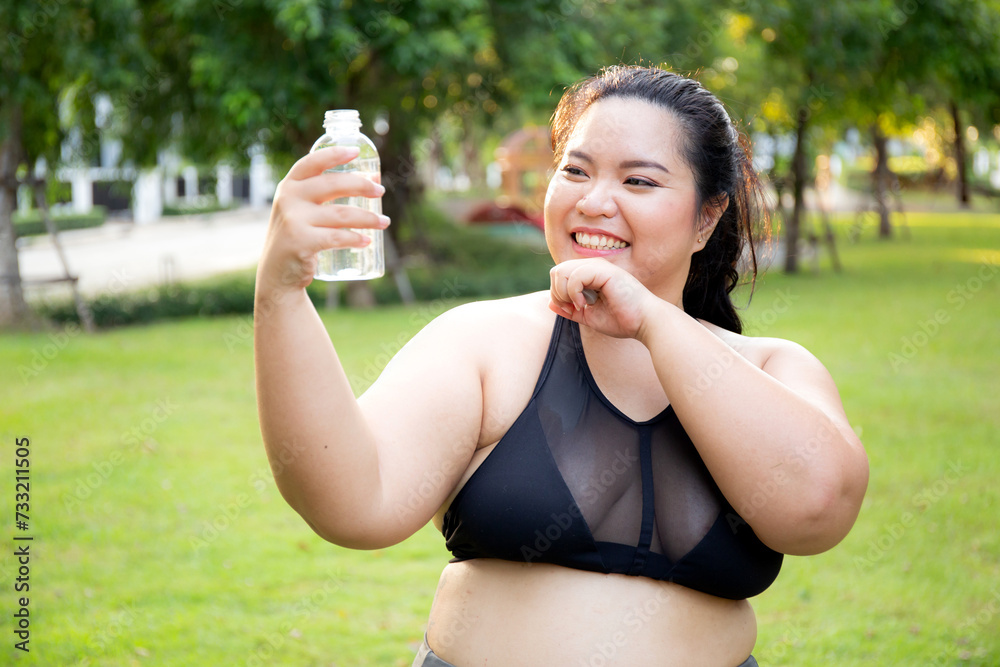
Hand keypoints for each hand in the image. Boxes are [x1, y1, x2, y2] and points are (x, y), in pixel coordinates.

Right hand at [257, 146, 388, 291]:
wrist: (277, 274)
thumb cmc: (298, 236)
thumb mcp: (304, 210)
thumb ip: (328, 195)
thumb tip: (373, 178)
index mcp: (289, 186)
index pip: (312, 163)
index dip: (334, 155)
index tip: (356, 152)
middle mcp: (289, 199)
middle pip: (333, 184)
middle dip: (362, 185)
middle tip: (381, 191)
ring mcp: (294, 220)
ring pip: (342, 214)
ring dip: (368, 218)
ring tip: (385, 222)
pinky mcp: (301, 242)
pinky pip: (337, 237)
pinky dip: (356, 239)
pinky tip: (367, 241)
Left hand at [548, 258, 661, 339]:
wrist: (645, 322)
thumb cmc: (622, 320)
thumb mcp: (589, 316)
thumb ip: (570, 309)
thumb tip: (549, 303)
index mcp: (589, 275)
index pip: (559, 276)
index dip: (557, 295)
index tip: (572, 310)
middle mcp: (592, 266)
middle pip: (556, 271)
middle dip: (557, 293)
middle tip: (573, 307)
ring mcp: (598, 266)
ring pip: (561, 271)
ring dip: (564, 293)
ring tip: (579, 306)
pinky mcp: (604, 270)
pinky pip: (574, 276)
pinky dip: (573, 293)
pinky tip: (584, 304)